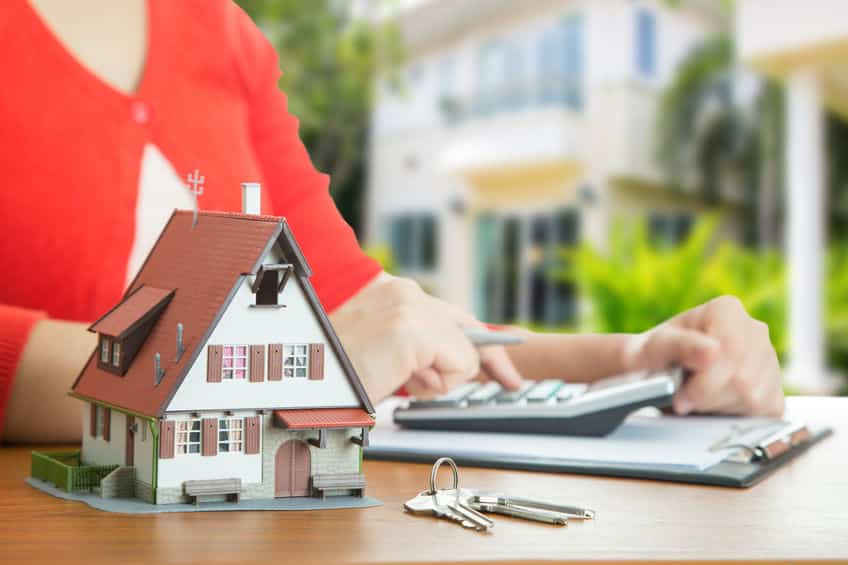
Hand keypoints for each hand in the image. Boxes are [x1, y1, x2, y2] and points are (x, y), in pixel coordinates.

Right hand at [330, 273, 522, 402]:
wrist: (303, 385)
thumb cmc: (338, 376)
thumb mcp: (384, 353)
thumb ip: (420, 347)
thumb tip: (460, 361)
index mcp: (392, 294)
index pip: (450, 314)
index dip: (480, 338)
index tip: (508, 352)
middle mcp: (403, 293)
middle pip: (469, 326)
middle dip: (489, 359)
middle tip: (513, 381)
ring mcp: (408, 308)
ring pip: (463, 350)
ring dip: (439, 378)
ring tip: (400, 379)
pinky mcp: (413, 330)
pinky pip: (459, 365)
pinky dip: (440, 383)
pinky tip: (404, 380)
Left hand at [621, 295, 783, 416]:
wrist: (654, 376)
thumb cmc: (654, 357)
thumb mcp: (653, 348)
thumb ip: (679, 346)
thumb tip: (713, 351)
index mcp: (726, 311)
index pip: (731, 352)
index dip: (704, 383)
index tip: (680, 395)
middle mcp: (754, 331)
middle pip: (743, 379)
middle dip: (707, 397)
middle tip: (684, 398)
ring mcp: (769, 361)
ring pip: (754, 399)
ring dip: (717, 408)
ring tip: (697, 396)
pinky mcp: (774, 391)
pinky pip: (763, 413)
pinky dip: (734, 417)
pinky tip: (714, 404)